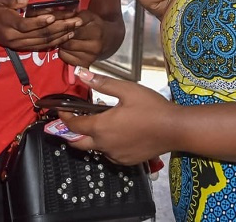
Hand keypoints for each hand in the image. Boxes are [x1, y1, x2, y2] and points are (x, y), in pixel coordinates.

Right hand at [0, 0, 81, 49]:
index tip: (53, 16)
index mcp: (6, 22)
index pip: (24, 25)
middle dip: (60, 27)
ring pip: (43, 42)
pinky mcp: (24, 47)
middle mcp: (14, 36)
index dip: (39, 22)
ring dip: (61, 35)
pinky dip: (56, 41)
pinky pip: (42, 46)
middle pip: (39, 34)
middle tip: (76, 21)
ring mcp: (19, 44)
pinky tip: (68, 36)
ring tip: (76, 27)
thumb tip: (25, 0)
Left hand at [58, 8, 104, 66]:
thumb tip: (63, 20)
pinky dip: (63, 52)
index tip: (60, 25)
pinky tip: (67, 47)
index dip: (64, 28)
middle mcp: (95, 46)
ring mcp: (90, 57)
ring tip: (64, 38)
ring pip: (66, 51)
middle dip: (61, 37)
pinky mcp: (85, 64)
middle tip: (58, 32)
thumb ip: (76, 16)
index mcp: (96, 31)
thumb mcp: (88, 16)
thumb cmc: (95, 25)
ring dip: (61, 44)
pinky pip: (65, 58)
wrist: (107, 39)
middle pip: (68, 43)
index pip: (74, 31)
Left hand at [60, 69, 175, 164]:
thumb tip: (81, 73)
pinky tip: (117, 132)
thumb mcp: (127, 89)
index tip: (61, 109)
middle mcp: (104, 145)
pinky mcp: (125, 161)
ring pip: (95, 148)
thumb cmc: (151, 107)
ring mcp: (115, 155)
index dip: (64, 117)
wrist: (174, 129)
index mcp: (101, 127)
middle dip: (70, 132)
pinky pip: (109, 153)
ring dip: (91, 137)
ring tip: (99, 121)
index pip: (73, 125)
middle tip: (71, 120)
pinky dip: (106, 143)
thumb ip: (102, 83)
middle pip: (77, 142)